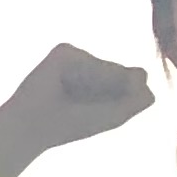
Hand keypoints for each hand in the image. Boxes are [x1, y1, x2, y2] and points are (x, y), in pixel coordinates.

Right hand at [0, 43, 153, 176]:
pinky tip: (61, 84)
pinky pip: (91, 61)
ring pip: (111, 67)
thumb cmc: (72, 124)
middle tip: (83, 105)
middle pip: (126, 72)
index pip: (137, 79)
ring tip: (69, 95)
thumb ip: (141, 97)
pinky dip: (81, 77)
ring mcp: (79, 57)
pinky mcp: (63, 51)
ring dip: (96, 87)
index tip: (98, 112)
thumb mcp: (118, 115)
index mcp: (106, 80)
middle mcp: (94, 65)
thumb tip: (140, 71)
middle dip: (112, 93)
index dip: (123, 99)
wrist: (35, 125)